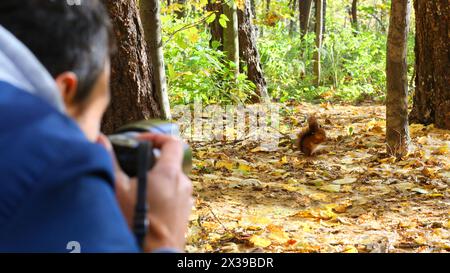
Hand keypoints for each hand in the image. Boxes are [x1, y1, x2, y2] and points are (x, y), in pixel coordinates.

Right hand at [97, 133, 192, 251]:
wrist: (155, 255)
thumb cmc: (137, 224)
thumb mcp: (118, 189)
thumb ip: (110, 160)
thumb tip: (101, 139)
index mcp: (170, 174)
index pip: (172, 142)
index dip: (155, 136)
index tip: (139, 142)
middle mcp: (183, 183)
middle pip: (169, 161)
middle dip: (149, 161)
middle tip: (131, 169)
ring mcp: (186, 199)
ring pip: (170, 179)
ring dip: (154, 179)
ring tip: (135, 190)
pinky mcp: (185, 212)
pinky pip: (173, 194)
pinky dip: (160, 193)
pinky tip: (145, 205)